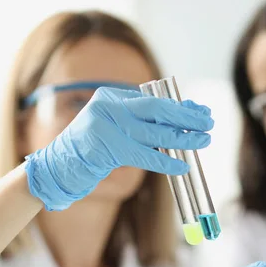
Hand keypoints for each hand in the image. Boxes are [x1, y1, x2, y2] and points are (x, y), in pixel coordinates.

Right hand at [24, 87, 213, 210]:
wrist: (57, 169)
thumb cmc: (92, 151)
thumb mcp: (116, 130)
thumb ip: (142, 124)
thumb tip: (183, 122)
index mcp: (112, 97)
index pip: (154, 100)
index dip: (180, 106)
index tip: (201, 110)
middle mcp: (108, 106)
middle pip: (156, 109)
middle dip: (186, 116)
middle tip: (209, 121)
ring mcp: (105, 126)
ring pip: (154, 132)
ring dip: (183, 137)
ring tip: (204, 140)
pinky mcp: (105, 148)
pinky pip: (144, 155)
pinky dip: (166, 161)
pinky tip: (184, 165)